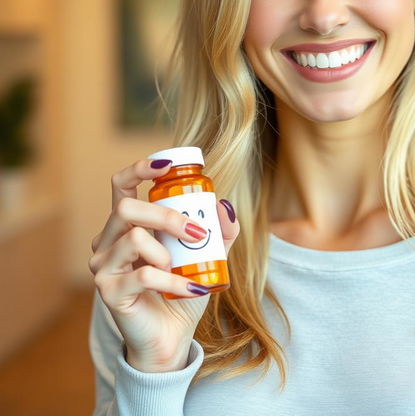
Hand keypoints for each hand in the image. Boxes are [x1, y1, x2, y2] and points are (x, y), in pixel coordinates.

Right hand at [88, 158, 239, 371]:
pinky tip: (190, 289)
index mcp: (128, 224)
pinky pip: (144, 275)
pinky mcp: (108, 290)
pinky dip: (174, 282)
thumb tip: (225, 205)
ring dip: (167, 252)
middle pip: (127, 206)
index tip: (168, 165)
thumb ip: (220, 231)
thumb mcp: (208, 256)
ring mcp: (103, 264)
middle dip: (167, 216)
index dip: (140, 168)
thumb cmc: (183, 288)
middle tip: (196, 233)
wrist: (172, 335)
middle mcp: (108, 239)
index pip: (121, 184)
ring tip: (181, 269)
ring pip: (133, 238)